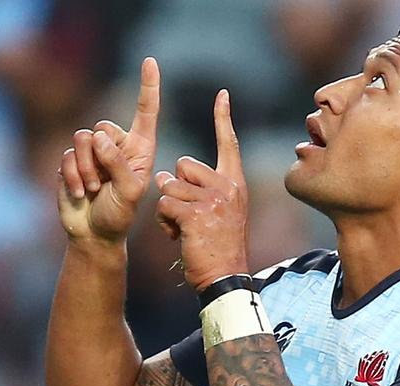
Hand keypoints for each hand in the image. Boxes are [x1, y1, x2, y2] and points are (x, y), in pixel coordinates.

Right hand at [57, 57, 159, 242]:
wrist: (94, 233)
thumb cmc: (120, 214)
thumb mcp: (130, 192)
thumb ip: (119, 163)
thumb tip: (99, 138)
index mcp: (141, 149)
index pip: (146, 112)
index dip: (148, 87)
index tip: (150, 61)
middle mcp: (118, 145)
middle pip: (103, 127)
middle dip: (100, 156)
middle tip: (104, 182)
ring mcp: (94, 152)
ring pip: (82, 138)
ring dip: (86, 168)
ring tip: (93, 189)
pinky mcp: (72, 160)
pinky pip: (67, 155)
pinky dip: (72, 176)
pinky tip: (80, 193)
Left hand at [155, 90, 248, 290]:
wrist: (225, 278)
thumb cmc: (219, 247)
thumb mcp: (222, 213)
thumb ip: (202, 190)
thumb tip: (165, 176)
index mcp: (235, 184)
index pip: (229, 144)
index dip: (223, 118)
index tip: (222, 94)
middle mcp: (227, 187)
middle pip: (183, 165)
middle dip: (176, 187)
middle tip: (189, 214)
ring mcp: (213, 201)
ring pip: (169, 187)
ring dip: (169, 210)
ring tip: (185, 230)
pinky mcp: (195, 214)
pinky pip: (165, 205)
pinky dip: (165, 223)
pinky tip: (180, 237)